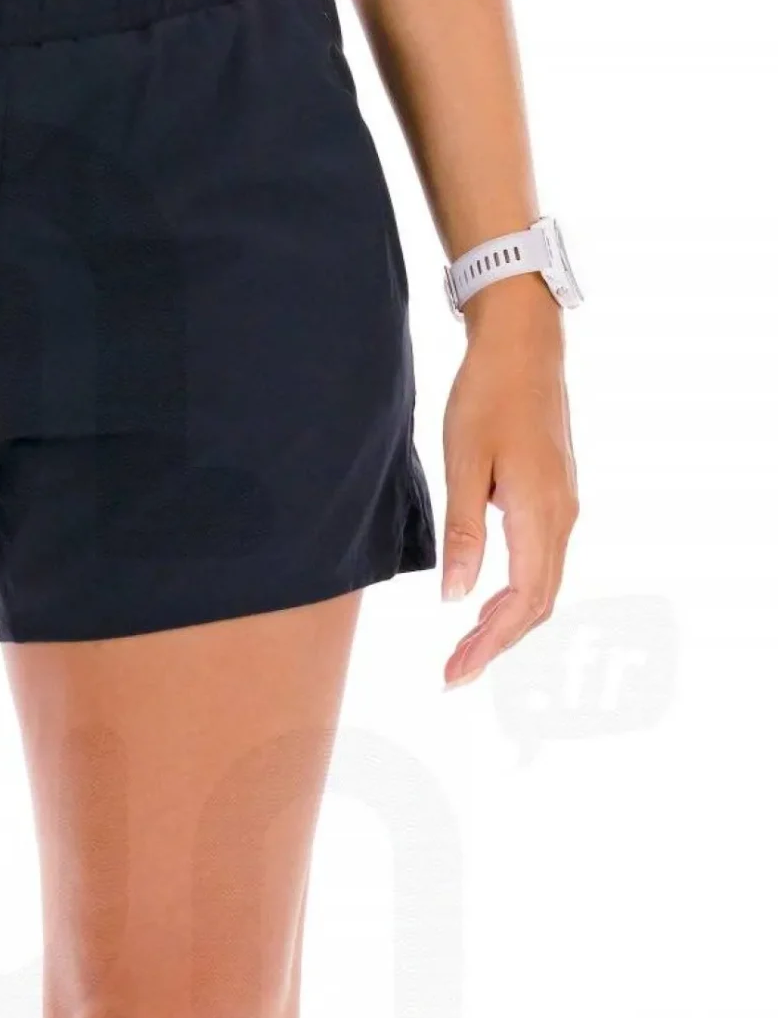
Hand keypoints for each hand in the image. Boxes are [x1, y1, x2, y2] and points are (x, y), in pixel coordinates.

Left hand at [439, 274, 577, 687]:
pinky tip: (486, 601)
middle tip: (453, 673)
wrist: (524, 344)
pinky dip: (516, 594)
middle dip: (496, 644)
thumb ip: (464, 534)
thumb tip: (455, 599)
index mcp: (540, 514)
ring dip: (506, 622)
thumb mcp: (463, 464)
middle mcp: (562, 517)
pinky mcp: (556, 497)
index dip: (490, 644)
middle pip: (537, 604)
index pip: (522, 602)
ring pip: (542, 585)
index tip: (456, 673)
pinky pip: (543, 562)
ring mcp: (564, 507)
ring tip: (465, 646)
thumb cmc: (488, 396)